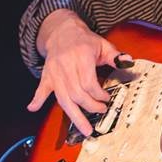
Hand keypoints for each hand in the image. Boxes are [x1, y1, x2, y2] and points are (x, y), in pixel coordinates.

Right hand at [27, 9, 129, 135]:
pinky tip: (33, 108)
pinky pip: (41, 89)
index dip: (98, 94)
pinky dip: (37, 99)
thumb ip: (115, 55)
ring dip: (74, 115)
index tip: (106, 98)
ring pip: (63, 98)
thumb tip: (128, 61)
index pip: (88, 82)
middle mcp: (66, 66)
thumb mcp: (103, 44)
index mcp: (81, 56)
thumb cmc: (85, 40)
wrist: (62, 31)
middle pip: (77, 93)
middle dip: (90, 106)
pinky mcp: (47, 76)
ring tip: (84, 129)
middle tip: (101, 111)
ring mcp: (55, 72)